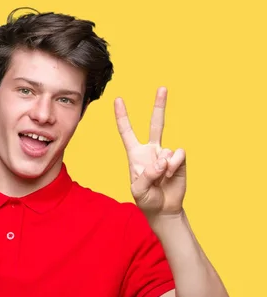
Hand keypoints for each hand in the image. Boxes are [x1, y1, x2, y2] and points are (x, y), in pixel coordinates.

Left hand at [114, 87, 185, 216]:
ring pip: (167, 150)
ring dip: (164, 167)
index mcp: (135, 154)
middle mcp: (151, 150)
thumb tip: (161, 160)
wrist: (163, 208)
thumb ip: (147, 175)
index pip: (127, 132)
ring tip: (161, 180)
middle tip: (162, 88)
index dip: (122, 116)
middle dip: (159, 106)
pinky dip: (174, 166)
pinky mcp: (179, 160)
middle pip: (157, 124)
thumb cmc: (146, 199)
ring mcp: (166, 154)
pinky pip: (178, 155)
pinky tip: (170, 175)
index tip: (118, 100)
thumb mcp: (138, 190)